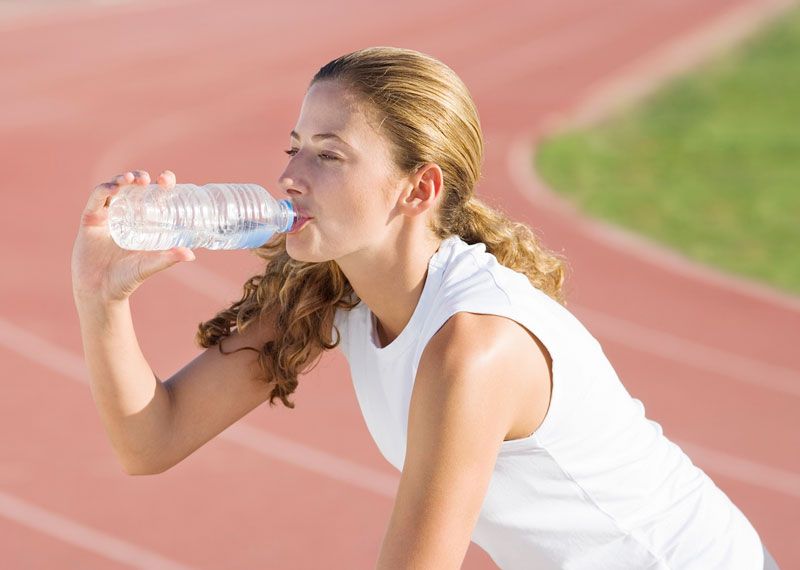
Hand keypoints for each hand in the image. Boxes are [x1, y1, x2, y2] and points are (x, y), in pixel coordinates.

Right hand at [71, 170, 195, 303]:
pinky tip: (113, 189)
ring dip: (122, 180)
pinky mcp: (90, 220)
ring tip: (132, 179)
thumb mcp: (149, 265)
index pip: (153, 196)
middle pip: (132, 187)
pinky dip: (104, 191)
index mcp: (143, 221)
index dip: (161, 184)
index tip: (167, 180)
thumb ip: (167, 259)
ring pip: (113, 189)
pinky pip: (95, 200)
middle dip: (139, 177)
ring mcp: (106, 215)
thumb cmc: (126, 278)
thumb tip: (191, 254)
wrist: (100, 292)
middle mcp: (125, 214)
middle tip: (147, 179)